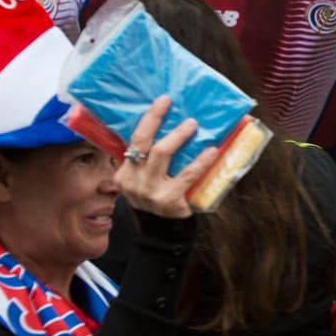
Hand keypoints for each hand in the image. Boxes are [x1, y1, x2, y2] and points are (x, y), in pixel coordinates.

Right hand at [114, 96, 217, 217]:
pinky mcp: (168, 200)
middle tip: (169, 102)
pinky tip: (211, 151)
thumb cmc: (158, 201)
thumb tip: (174, 127)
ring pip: (161, 153)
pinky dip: (200, 161)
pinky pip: (186, 175)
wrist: (161, 234)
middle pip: (142, 142)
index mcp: (124, 174)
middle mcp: (132, 181)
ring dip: (178, 136)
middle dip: (155, 118)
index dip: (149, 119)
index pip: (133, 141)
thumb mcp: (145, 182)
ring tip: (192, 124)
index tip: (163, 101)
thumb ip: (149, 161)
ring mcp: (149, 191)